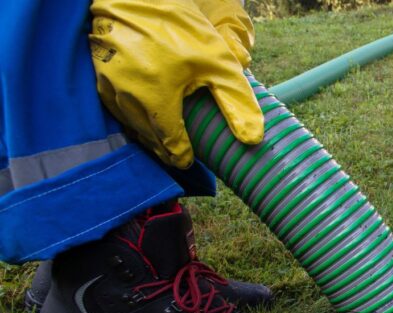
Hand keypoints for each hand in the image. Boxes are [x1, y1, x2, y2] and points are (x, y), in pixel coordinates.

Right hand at [90, 0, 263, 168]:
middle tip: (178, 155)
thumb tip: (252, 140)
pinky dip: (131, 115)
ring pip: (129, 123)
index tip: (189, 161)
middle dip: (164, 148)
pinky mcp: (97, 73)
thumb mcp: (219, 64)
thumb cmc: (181, 27)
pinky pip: (115, 106)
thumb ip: (236, 103)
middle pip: (148, 137)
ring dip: (146, 134)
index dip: (181, 156)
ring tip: (163, 140)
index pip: (169, 144)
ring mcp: (107, 85)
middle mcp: (126, 96)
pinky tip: (144, 115)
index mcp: (155, 98)